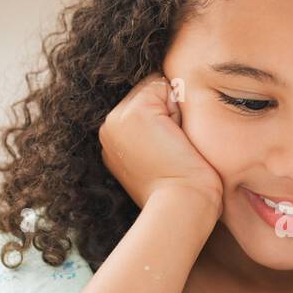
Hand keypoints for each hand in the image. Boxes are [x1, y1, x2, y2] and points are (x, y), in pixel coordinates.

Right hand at [99, 73, 223, 217]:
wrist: (182, 207)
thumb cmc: (184, 192)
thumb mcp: (160, 161)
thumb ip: (155, 135)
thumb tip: (172, 105)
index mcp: (114, 142)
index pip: (142, 105)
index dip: (165, 119)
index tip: (170, 154)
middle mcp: (108, 129)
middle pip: (147, 93)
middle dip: (167, 111)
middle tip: (173, 150)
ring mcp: (116, 120)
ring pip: (154, 88)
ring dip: (172, 111)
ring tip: (174, 145)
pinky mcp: (134, 114)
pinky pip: (162, 85)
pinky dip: (177, 107)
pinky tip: (176, 137)